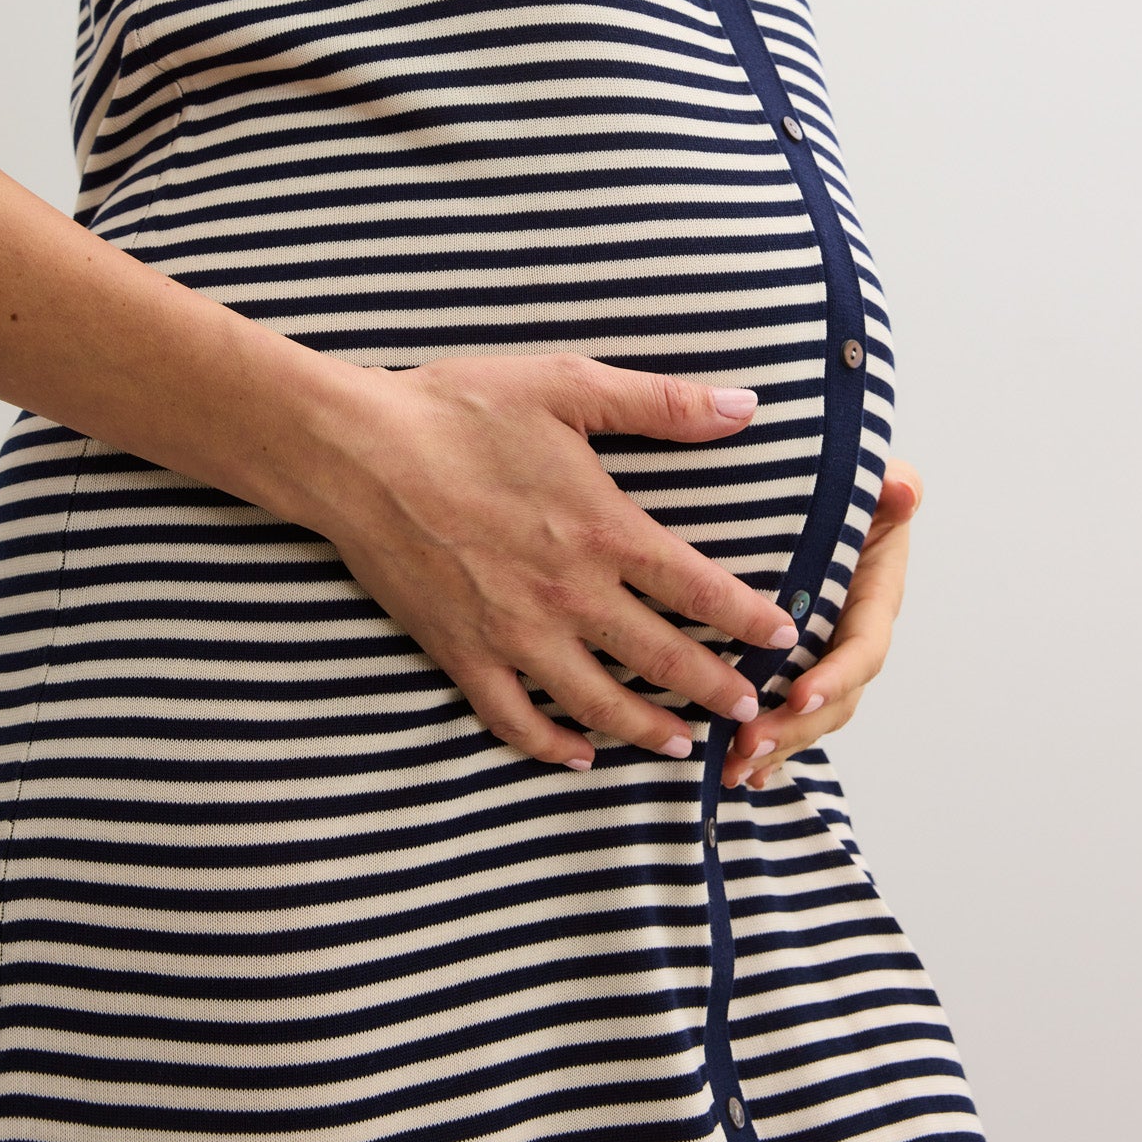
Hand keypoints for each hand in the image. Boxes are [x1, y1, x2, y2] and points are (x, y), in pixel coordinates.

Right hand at [316, 352, 804, 771]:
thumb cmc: (461, 410)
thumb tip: (746, 406)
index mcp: (603, 531)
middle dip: (714, 689)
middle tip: (750, 709)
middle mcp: (568, 595)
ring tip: (682, 744)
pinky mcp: (461, 653)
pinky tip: (577, 755)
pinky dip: (550, 746)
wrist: (358, 451)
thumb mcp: (569, 386)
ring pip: (597, 704)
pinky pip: (514, 719)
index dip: (749, 619)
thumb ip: (663, 403)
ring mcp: (513, 633)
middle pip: (661, 659)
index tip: (783, 637)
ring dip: (647, 730)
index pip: (700, 590)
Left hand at [720, 459, 921, 789]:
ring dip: (775, 746)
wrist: (828, 502)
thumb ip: (893, 487)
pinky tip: (733, 775)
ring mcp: (826, 659)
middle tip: (747, 745)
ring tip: (732, 768)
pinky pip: (786, 716)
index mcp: (874, 599)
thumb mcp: (876, 482)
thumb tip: (901, 489)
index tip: (800, 693)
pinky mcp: (795, 668)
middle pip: (834, 700)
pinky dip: (767, 750)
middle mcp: (852, 638)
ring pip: (808, 717)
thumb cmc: (852, 490)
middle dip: (794, 727)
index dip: (837, 675)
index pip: (863, 648)